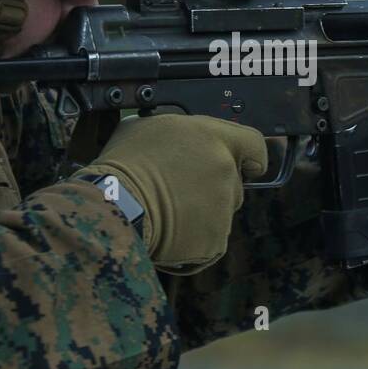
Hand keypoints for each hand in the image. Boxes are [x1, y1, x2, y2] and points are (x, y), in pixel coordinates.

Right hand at [75, 114, 266, 273]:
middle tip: (180, 192)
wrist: (114, 205)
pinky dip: (193, 241)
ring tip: (167, 213)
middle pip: (234, 183)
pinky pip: (209, 241)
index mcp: (213, 138)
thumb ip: (179, 131)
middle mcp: (225, 171)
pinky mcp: (215, 241)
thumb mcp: (148, 127)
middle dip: (214, 189)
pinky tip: (167, 233)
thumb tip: (178, 136)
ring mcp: (223, 208)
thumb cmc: (124, 163)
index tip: (248, 166)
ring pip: (221, 214)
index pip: (253, 144)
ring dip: (202, 215)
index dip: (251, 157)